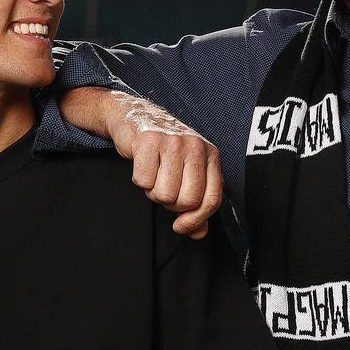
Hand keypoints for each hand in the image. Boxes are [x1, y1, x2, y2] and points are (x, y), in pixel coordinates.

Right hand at [102, 92, 223, 239]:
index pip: (212, 199)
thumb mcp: (187, 173)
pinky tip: (143, 164)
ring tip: (154, 173)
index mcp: (210, 155)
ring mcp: (173, 142)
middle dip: (171, 204)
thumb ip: (196, 204)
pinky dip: (140, 179)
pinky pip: (144, 181)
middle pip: (187, 200)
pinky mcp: (149, 141)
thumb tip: (199, 233)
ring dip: (153, 191)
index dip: (196, 219)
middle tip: (164, 188)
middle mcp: (195, 146)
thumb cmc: (164, 150)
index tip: (181, 226)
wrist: (137, 116)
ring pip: (165, 194)